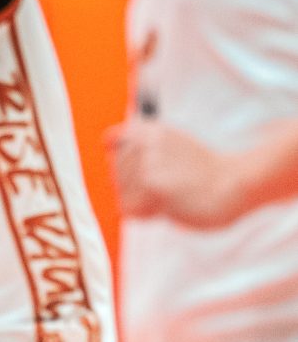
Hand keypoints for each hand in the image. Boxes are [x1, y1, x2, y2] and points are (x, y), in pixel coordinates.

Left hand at [108, 119, 246, 227]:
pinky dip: (147, 214)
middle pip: (114, 174)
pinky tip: (171, 206)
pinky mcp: (152, 184)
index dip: (125, 162)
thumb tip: (107, 141)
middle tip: (173, 184)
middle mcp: (145, 140)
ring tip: (174, 194)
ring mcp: (148, 162)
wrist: (235, 183)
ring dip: (144, 201)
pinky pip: (129, 209)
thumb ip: (141, 141)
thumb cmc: (204, 171)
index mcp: (150, 127)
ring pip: (121, 193)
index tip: (151, 166)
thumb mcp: (172, 142)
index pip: (110, 140)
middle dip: (137, 187)